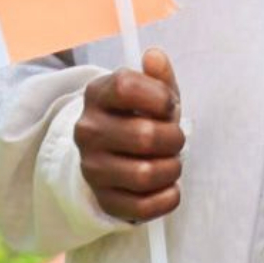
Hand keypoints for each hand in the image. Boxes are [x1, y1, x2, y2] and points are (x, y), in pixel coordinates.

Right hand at [74, 48, 184, 222]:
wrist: (111, 155)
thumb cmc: (138, 117)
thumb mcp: (150, 92)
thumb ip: (158, 76)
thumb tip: (155, 56)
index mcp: (97, 95)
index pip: (126, 86)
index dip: (160, 96)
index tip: (169, 106)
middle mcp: (87, 130)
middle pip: (145, 136)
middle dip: (174, 138)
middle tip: (176, 139)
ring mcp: (92, 168)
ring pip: (146, 174)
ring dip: (172, 169)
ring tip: (171, 162)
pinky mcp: (104, 200)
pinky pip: (145, 206)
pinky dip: (168, 197)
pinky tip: (168, 186)